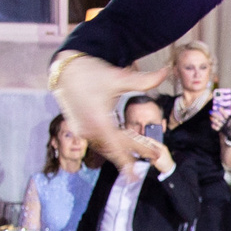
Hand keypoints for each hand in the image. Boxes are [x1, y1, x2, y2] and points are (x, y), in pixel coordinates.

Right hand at [51, 49, 162, 168]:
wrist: (64, 69)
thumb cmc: (91, 72)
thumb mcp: (118, 77)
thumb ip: (143, 80)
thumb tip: (165, 71)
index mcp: (99, 120)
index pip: (121, 144)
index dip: (137, 152)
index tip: (150, 161)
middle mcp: (89, 129)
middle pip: (115, 149)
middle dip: (135, 153)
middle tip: (155, 155)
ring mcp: (82, 130)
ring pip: (105, 148)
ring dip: (122, 152)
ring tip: (141, 152)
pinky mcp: (78, 128)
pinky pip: (97, 142)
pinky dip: (110, 146)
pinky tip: (121, 146)